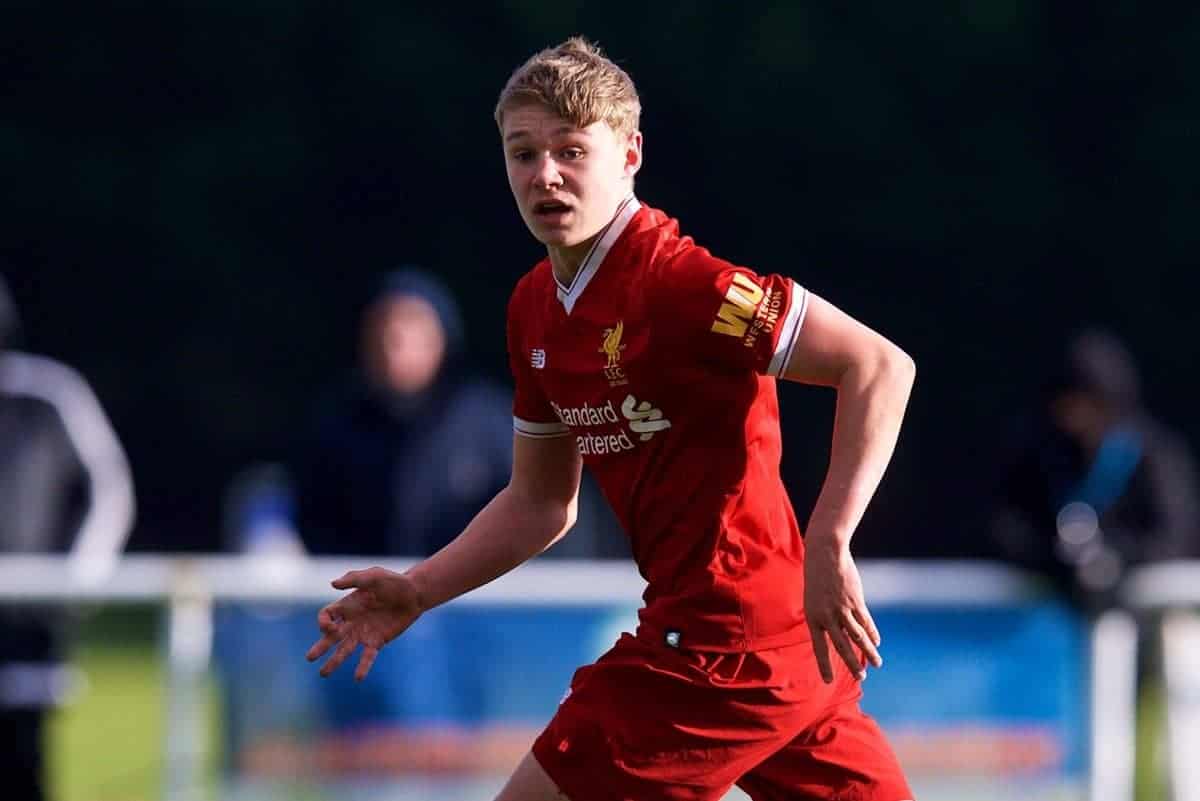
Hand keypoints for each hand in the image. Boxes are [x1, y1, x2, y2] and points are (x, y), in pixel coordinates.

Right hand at [305, 567, 421, 680]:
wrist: (415, 594)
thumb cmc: (394, 582)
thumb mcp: (374, 575)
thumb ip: (355, 579)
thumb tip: (332, 584)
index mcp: (347, 605)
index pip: (326, 616)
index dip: (323, 622)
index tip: (330, 627)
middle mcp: (352, 622)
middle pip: (331, 637)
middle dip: (320, 647)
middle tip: (310, 658)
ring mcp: (363, 633)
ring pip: (344, 650)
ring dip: (334, 662)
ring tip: (323, 674)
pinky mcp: (377, 641)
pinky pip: (367, 656)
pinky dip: (363, 666)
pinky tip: (358, 678)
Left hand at [803, 538, 882, 682]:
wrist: (825, 554)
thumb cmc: (817, 576)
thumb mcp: (813, 598)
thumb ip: (823, 616)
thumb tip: (835, 633)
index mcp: (813, 617)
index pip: (819, 647)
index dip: (824, 665)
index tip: (828, 681)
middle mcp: (828, 616)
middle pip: (842, 646)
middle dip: (852, 663)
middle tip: (860, 678)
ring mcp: (843, 609)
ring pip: (858, 636)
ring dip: (869, 651)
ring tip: (877, 664)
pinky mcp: (856, 601)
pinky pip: (866, 622)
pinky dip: (872, 633)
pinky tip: (877, 642)